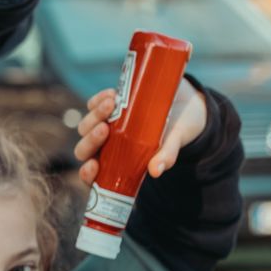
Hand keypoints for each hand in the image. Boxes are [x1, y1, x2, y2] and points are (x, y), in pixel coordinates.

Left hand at [74, 78, 207, 181]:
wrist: (186, 104)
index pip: (94, 175)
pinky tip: (112, 95)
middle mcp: (106, 147)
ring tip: (113, 104)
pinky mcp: (106, 107)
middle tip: (104, 129)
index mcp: (118, 163)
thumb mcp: (175, 142)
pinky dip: (97, 101)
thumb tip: (156, 171)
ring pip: (85, 126)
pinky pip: (92, 105)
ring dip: (94, 116)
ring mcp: (103, 126)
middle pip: (84, 149)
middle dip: (90, 140)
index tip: (94, 165)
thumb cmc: (177, 130)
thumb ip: (165, 155)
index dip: (87, 174)